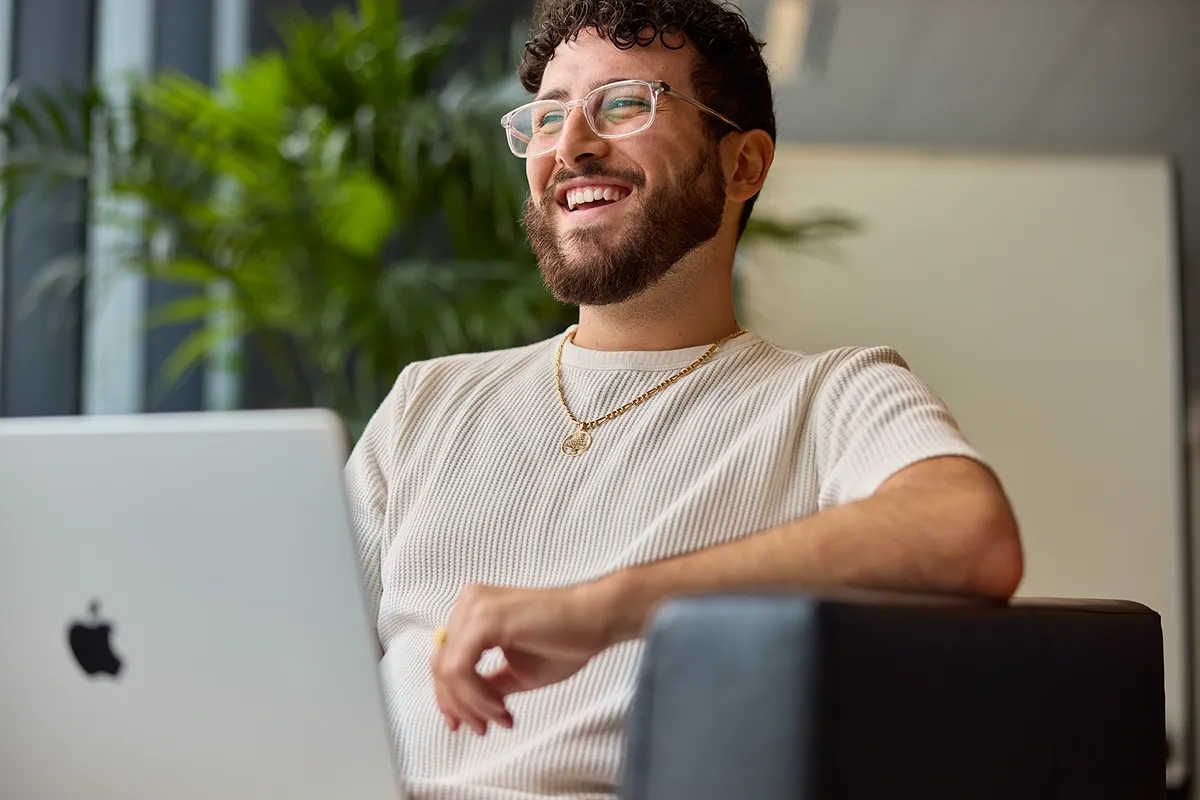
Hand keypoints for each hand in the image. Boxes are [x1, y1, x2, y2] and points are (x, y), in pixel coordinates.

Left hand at [431, 582, 612, 735]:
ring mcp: (475, 608)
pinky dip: (476, 695)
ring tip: (500, 717)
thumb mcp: (516, 672)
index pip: (444, 658)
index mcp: (474, 611)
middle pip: (440, 665)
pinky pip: (461, 669)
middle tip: (482, 728)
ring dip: (472, 704)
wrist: (596, 620)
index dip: (450, 696)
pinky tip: (501, 707)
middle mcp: (469, 603)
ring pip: (448, 671)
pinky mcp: (486, 619)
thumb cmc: (565, 641)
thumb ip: (488, 685)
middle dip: (459, 705)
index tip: (465, 724)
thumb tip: (467, 710)